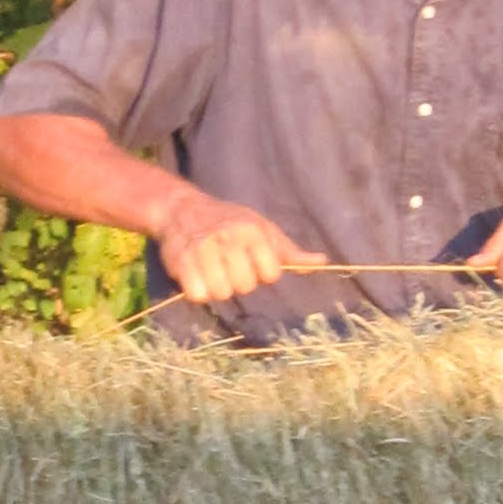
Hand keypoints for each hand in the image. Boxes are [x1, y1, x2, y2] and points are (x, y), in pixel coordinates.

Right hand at [157, 184, 326, 303]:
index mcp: (253, 230)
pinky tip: (197, 277)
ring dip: (218, 288)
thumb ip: (290, 251)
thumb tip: (322, 262)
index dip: (263, 273)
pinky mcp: (180, 261)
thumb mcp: (263, 229)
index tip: (252, 261)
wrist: (182, 208)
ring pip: (221, 293)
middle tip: (229, 266)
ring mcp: (202, 249)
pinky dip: (198, 292)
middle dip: (239, 281)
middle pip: (246, 286)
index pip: (271, 274)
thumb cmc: (230, 221)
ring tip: (213, 271)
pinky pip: (197, 295)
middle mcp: (228, 237)